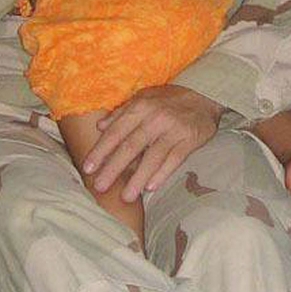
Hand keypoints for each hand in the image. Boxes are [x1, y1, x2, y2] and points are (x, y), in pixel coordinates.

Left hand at [83, 85, 224, 201]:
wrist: (203, 95)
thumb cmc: (167, 99)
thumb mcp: (143, 98)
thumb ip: (121, 113)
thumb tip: (99, 126)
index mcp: (140, 107)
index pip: (116, 131)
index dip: (101, 150)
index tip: (88, 168)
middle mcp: (155, 118)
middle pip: (131, 146)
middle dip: (113, 168)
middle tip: (99, 186)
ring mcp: (173, 129)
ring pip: (153, 157)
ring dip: (138, 178)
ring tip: (125, 196)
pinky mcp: (190, 139)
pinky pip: (174, 159)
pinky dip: (162, 174)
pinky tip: (151, 187)